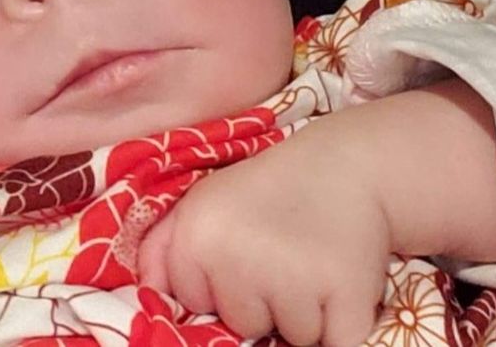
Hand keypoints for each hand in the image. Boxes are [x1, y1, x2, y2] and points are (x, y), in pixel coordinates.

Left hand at [137, 131, 389, 346]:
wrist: (348, 165)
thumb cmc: (266, 192)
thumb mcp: (202, 203)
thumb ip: (161, 251)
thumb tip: (147, 298)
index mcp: (196, 235)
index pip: (192, 304)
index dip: (218, 283)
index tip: (241, 248)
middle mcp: (237, 258)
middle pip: (242, 325)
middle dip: (262, 300)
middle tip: (280, 253)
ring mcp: (292, 279)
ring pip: (290, 338)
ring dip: (302, 312)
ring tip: (309, 262)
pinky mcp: (346, 294)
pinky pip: (336, 346)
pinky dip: (341, 328)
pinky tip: (337, 285)